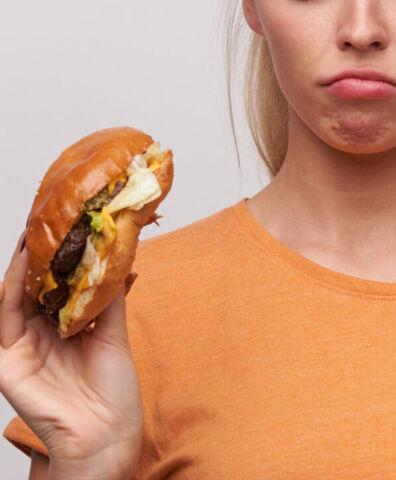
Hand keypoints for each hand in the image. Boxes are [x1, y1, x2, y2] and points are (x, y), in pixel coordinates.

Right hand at [0, 230, 142, 477]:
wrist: (107, 431)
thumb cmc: (113, 390)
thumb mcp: (114, 334)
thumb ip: (110, 299)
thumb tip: (120, 261)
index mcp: (65, 330)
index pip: (56, 288)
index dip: (60, 261)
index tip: (68, 230)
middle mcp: (41, 336)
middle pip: (33, 289)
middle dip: (38, 257)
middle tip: (46, 222)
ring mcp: (22, 348)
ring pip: (15, 299)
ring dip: (22, 268)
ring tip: (32, 236)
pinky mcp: (8, 362)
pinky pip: (5, 319)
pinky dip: (12, 291)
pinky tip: (21, 266)